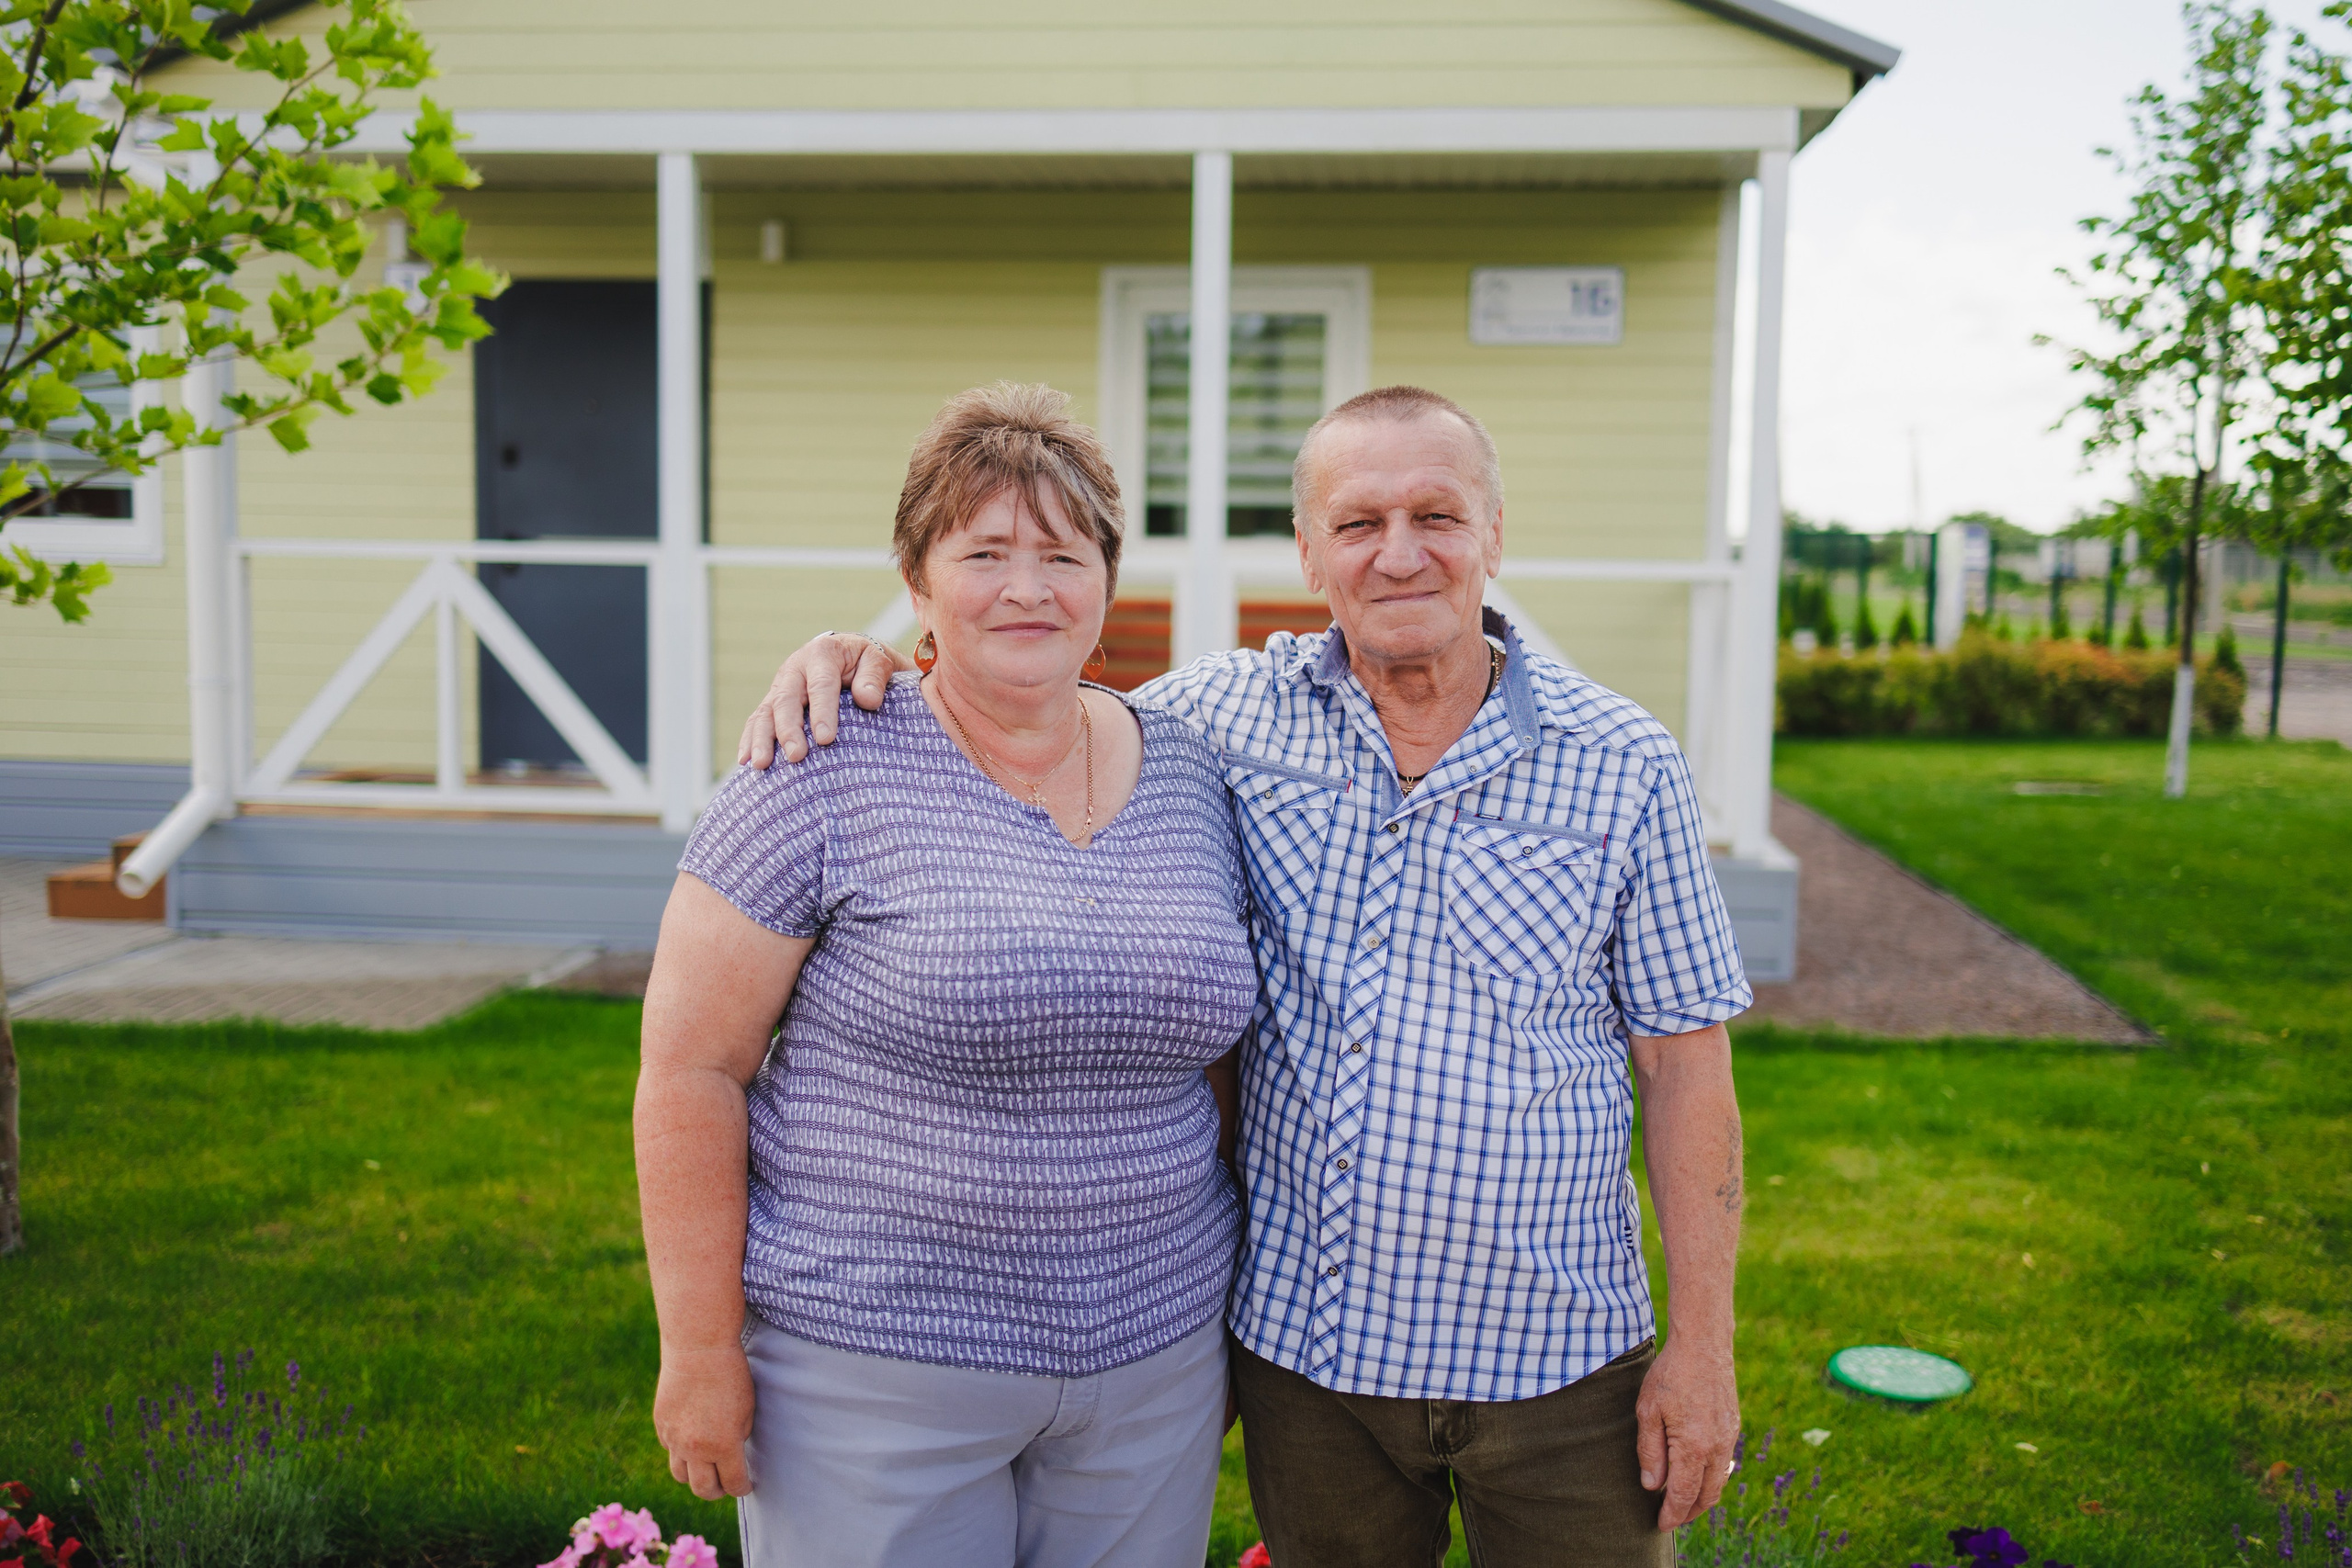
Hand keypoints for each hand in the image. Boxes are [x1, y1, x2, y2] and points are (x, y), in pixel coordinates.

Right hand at [652, 1343, 756, 1500]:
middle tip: (725, 1484)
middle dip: (717, 1491)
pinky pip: (670, 1450)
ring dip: (695, 1476)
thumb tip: (732, 1456)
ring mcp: (674, 1439)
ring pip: (681, 1475)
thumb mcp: (746, 1410)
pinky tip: (692, 1439)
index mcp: (723, 1446)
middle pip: (703, 1489)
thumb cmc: (730, 1376)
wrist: (697, 1349)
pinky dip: (681, 1451)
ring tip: (706, 1468)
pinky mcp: (661, 1426)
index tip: (746, 1485)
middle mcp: (695, 1448)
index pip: (733, 1484)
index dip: (742, 1488)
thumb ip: (738, 1438)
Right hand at [735, 632, 910, 767]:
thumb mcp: (878, 661)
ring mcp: (781, 686)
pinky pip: (757, 720)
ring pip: (766, 712)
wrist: (850, 656)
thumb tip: (867, 699)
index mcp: (822, 654)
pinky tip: (747, 762)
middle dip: (789, 729)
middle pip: (787, 699)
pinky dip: (750, 740)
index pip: (821, 684)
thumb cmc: (866, 663)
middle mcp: (795, 668)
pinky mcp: (773, 702)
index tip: (825, 739)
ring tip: (761, 764)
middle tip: (796, 756)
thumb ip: (874, 678)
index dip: (822, 711)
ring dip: (761, 739)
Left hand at [1634, 1335, 1738, 1531]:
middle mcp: (1716, 1448)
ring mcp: (1728, 1438)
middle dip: (1688, 1512)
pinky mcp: (1733, 1428)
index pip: (1683, 1495)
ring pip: (1718, 1482)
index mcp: (1693, 1447)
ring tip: (1682, 1502)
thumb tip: (1652, 1486)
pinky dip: (1711, 1478)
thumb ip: (1650, 1452)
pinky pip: (1724, 1464)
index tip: (1660, 1525)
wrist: (1704, 1345)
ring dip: (1701, 1497)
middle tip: (1670, 1518)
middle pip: (1706, 1496)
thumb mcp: (1648, 1411)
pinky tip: (1696, 1474)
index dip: (1672, 1514)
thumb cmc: (1670, 1375)